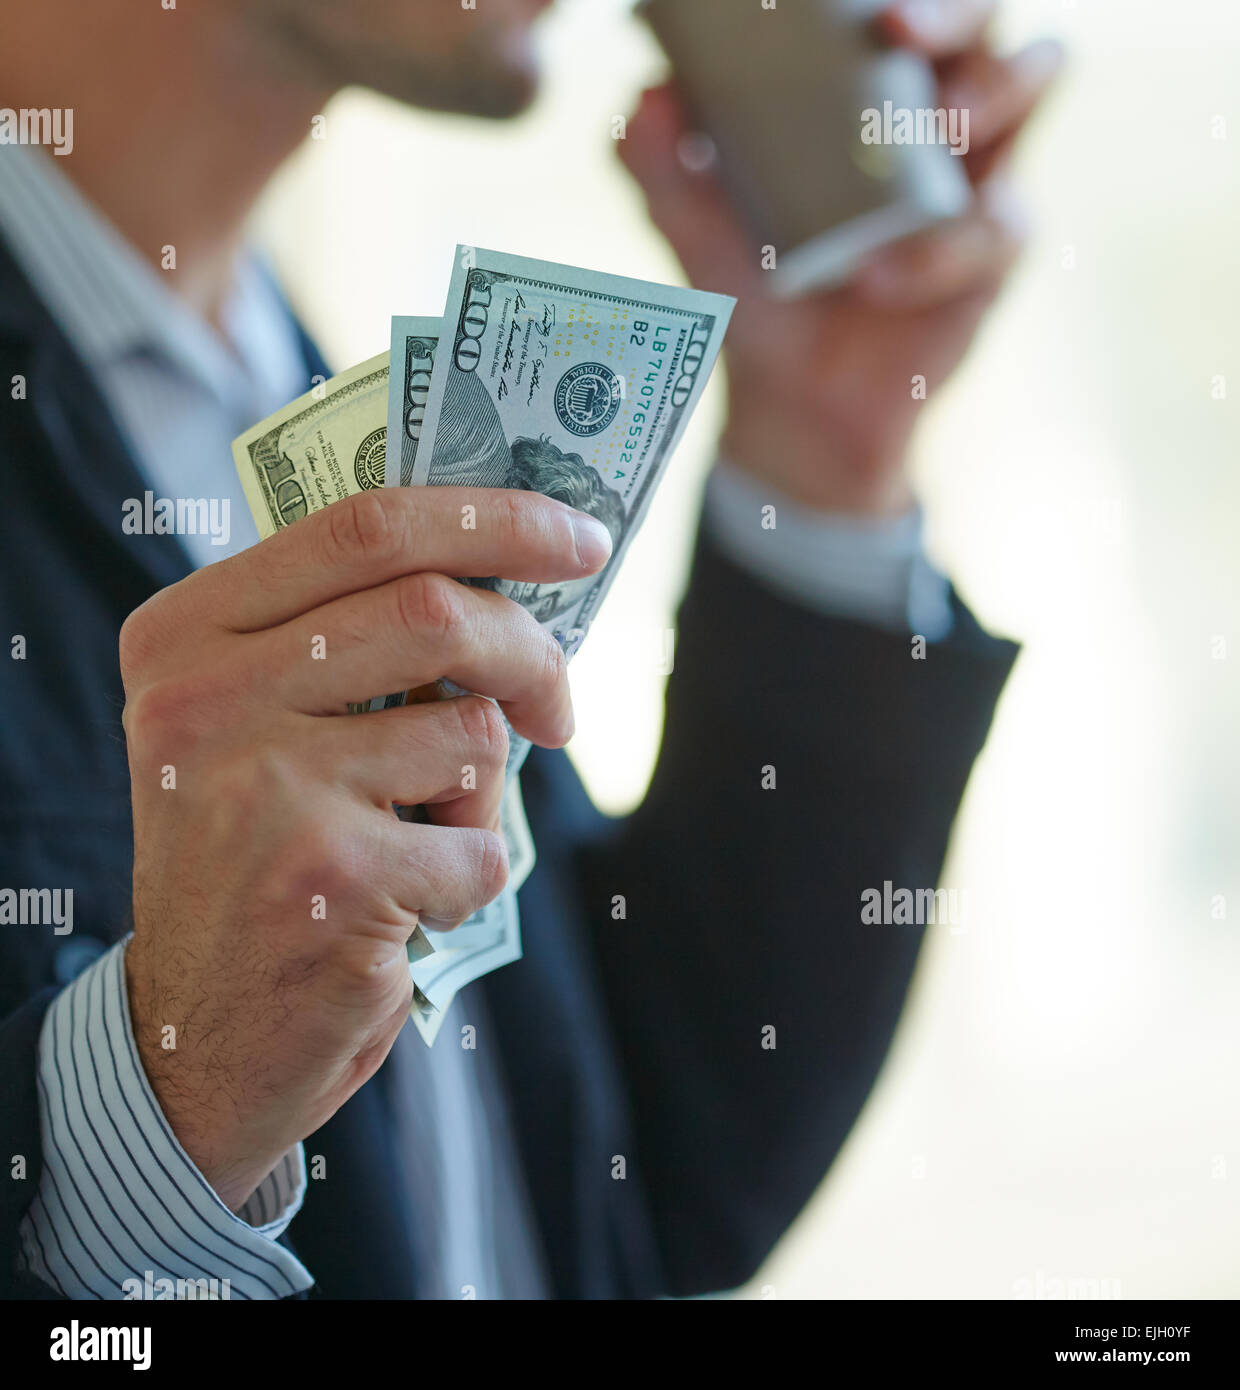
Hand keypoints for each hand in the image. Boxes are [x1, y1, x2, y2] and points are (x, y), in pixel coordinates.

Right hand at [119, 489, 611, 1210]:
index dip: (493, 518)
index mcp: (185, 637)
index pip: (362, 528)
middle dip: (531, 651)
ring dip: (481, 791)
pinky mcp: (328, 878)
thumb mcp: (259, 729)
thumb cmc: (257, 860)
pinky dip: (470, 879)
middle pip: (434, 611)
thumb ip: (350, 646)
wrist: (190, 1038)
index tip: (580, 537)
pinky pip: (478, 847)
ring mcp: (262, 788)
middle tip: (560, 703)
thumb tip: (518, 577)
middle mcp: (203, 699)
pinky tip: (399, 910)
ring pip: (469, 731)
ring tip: (418, 838)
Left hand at [621, 0, 1062, 515]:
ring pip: (1036, 75)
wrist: (790, 394)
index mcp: (868, 75)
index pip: (904, 0)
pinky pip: (998, 225)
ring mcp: (979, 165)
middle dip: (955, 6)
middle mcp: (934, 101)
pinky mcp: (999, 245)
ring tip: (936, 130)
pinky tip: (878, 280)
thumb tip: (645, 100)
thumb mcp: (694, 225)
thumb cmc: (754, 285)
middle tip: (899, 28)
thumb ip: (660, 165)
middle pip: (984, 9)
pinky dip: (938, 251)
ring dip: (990, 92)